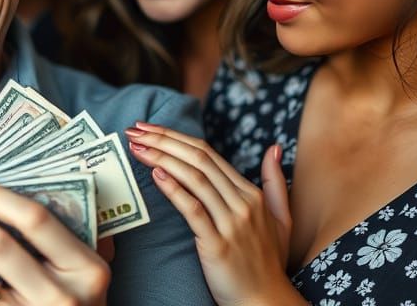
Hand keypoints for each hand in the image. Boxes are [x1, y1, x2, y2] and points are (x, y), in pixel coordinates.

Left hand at [126, 122, 304, 305]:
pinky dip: (173, 188)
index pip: (208, 153)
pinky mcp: (217, 244)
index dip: (175, 137)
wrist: (265, 301)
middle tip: (134, 130)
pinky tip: (155, 174)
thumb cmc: (267, 262)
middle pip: (198, 159)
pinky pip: (193, 209)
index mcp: (251, 193)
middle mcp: (243, 203)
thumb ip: (276, 182)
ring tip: (136, 147)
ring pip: (194, 178)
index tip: (148, 128)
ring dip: (162, 157)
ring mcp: (231, 223)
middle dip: (162, 140)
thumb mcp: (281, 219)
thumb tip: (274, 148)